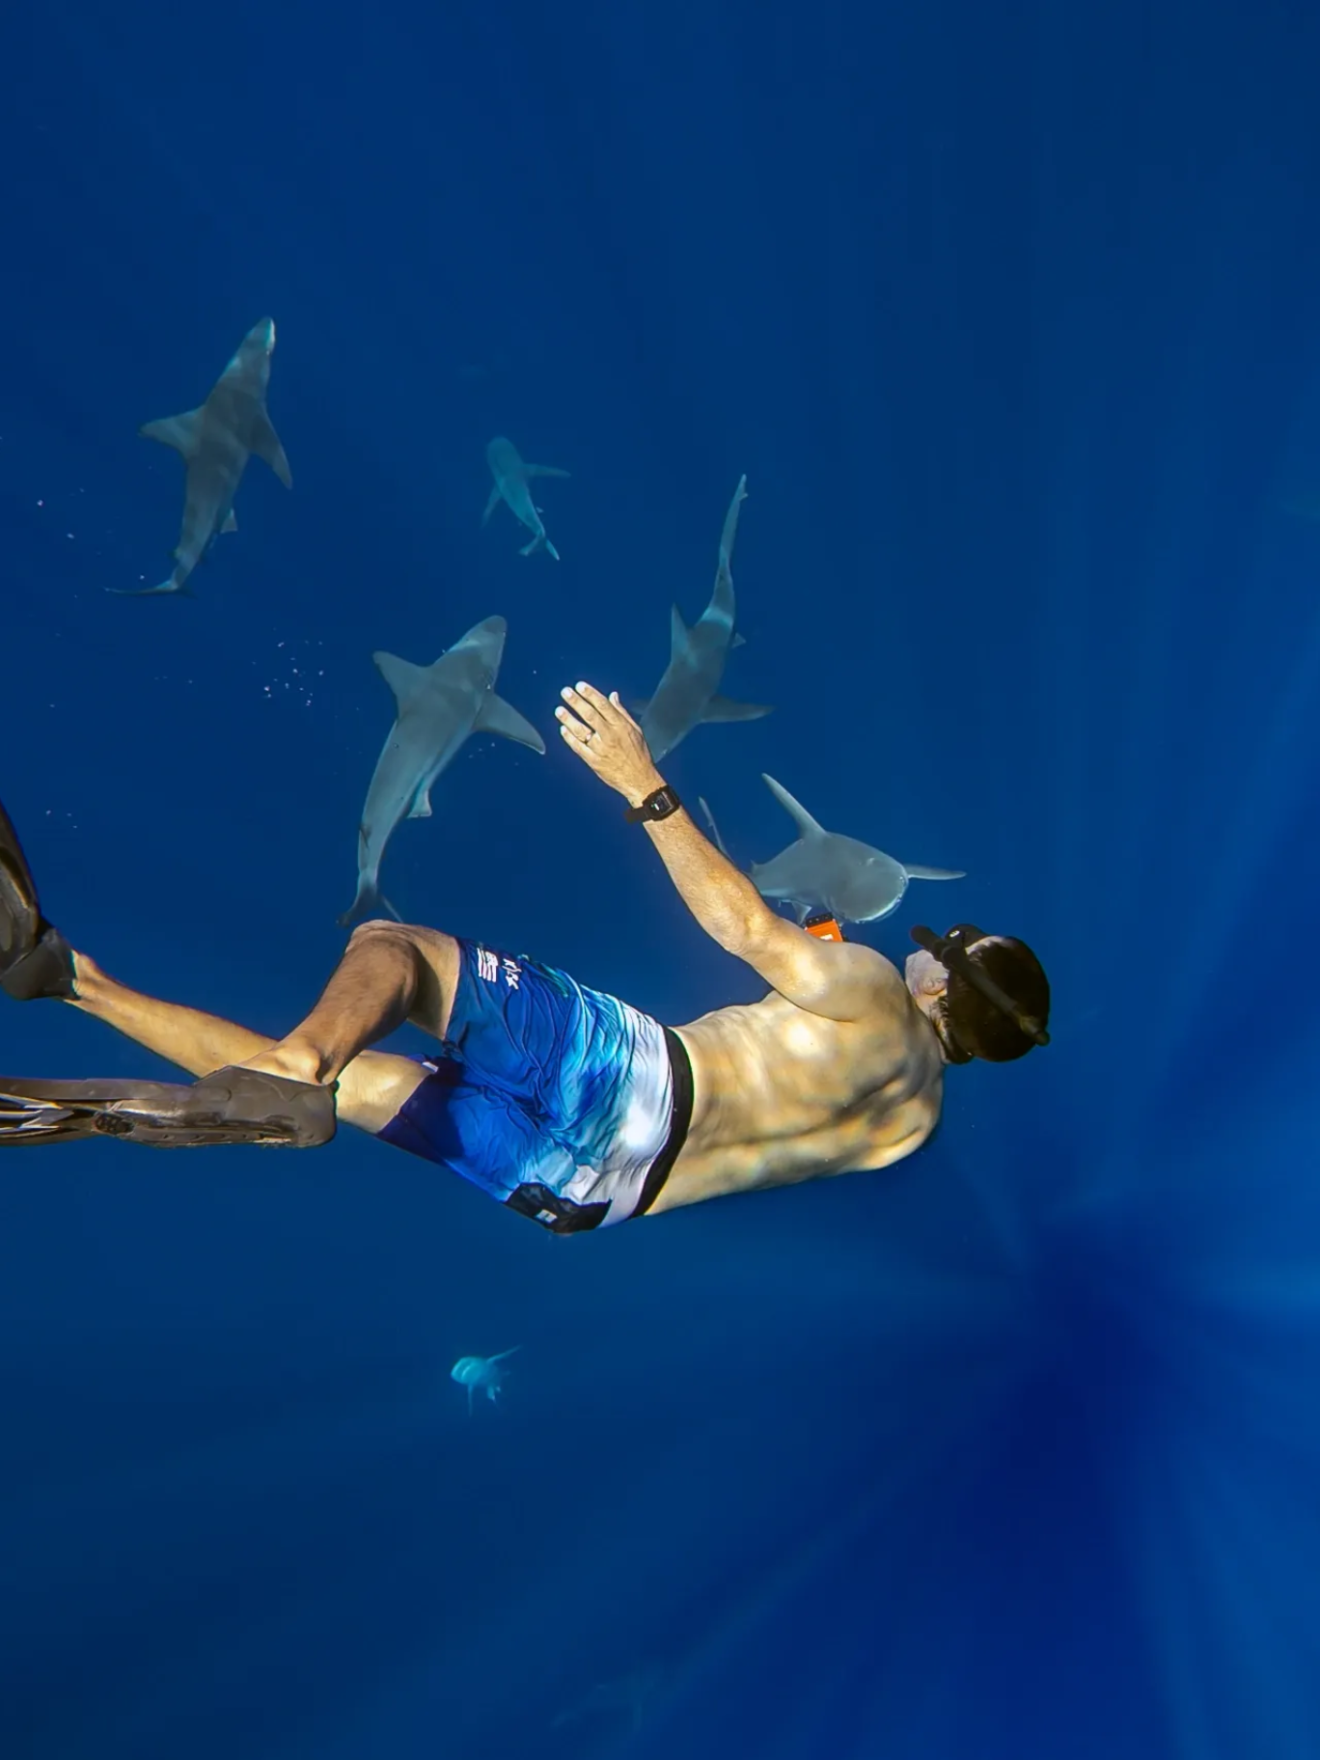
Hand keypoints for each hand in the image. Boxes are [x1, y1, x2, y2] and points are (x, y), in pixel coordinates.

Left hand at [557, 682, 664, 806]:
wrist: (639, 780)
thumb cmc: (639, 755)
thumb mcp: (636, 730)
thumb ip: (622, 712)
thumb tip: (612, 696)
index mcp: (621, 726)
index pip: (603, 706)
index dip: (591, 694)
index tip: (580, 686)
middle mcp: (610, 736)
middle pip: (590, 715)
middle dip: (576, 702)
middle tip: (565, 692)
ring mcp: (600, 749)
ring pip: (581, 731)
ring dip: (568, 719)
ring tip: (559, 710)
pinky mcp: (593, 761)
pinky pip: (578, 748)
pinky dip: (570, 738)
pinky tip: (563, 730)